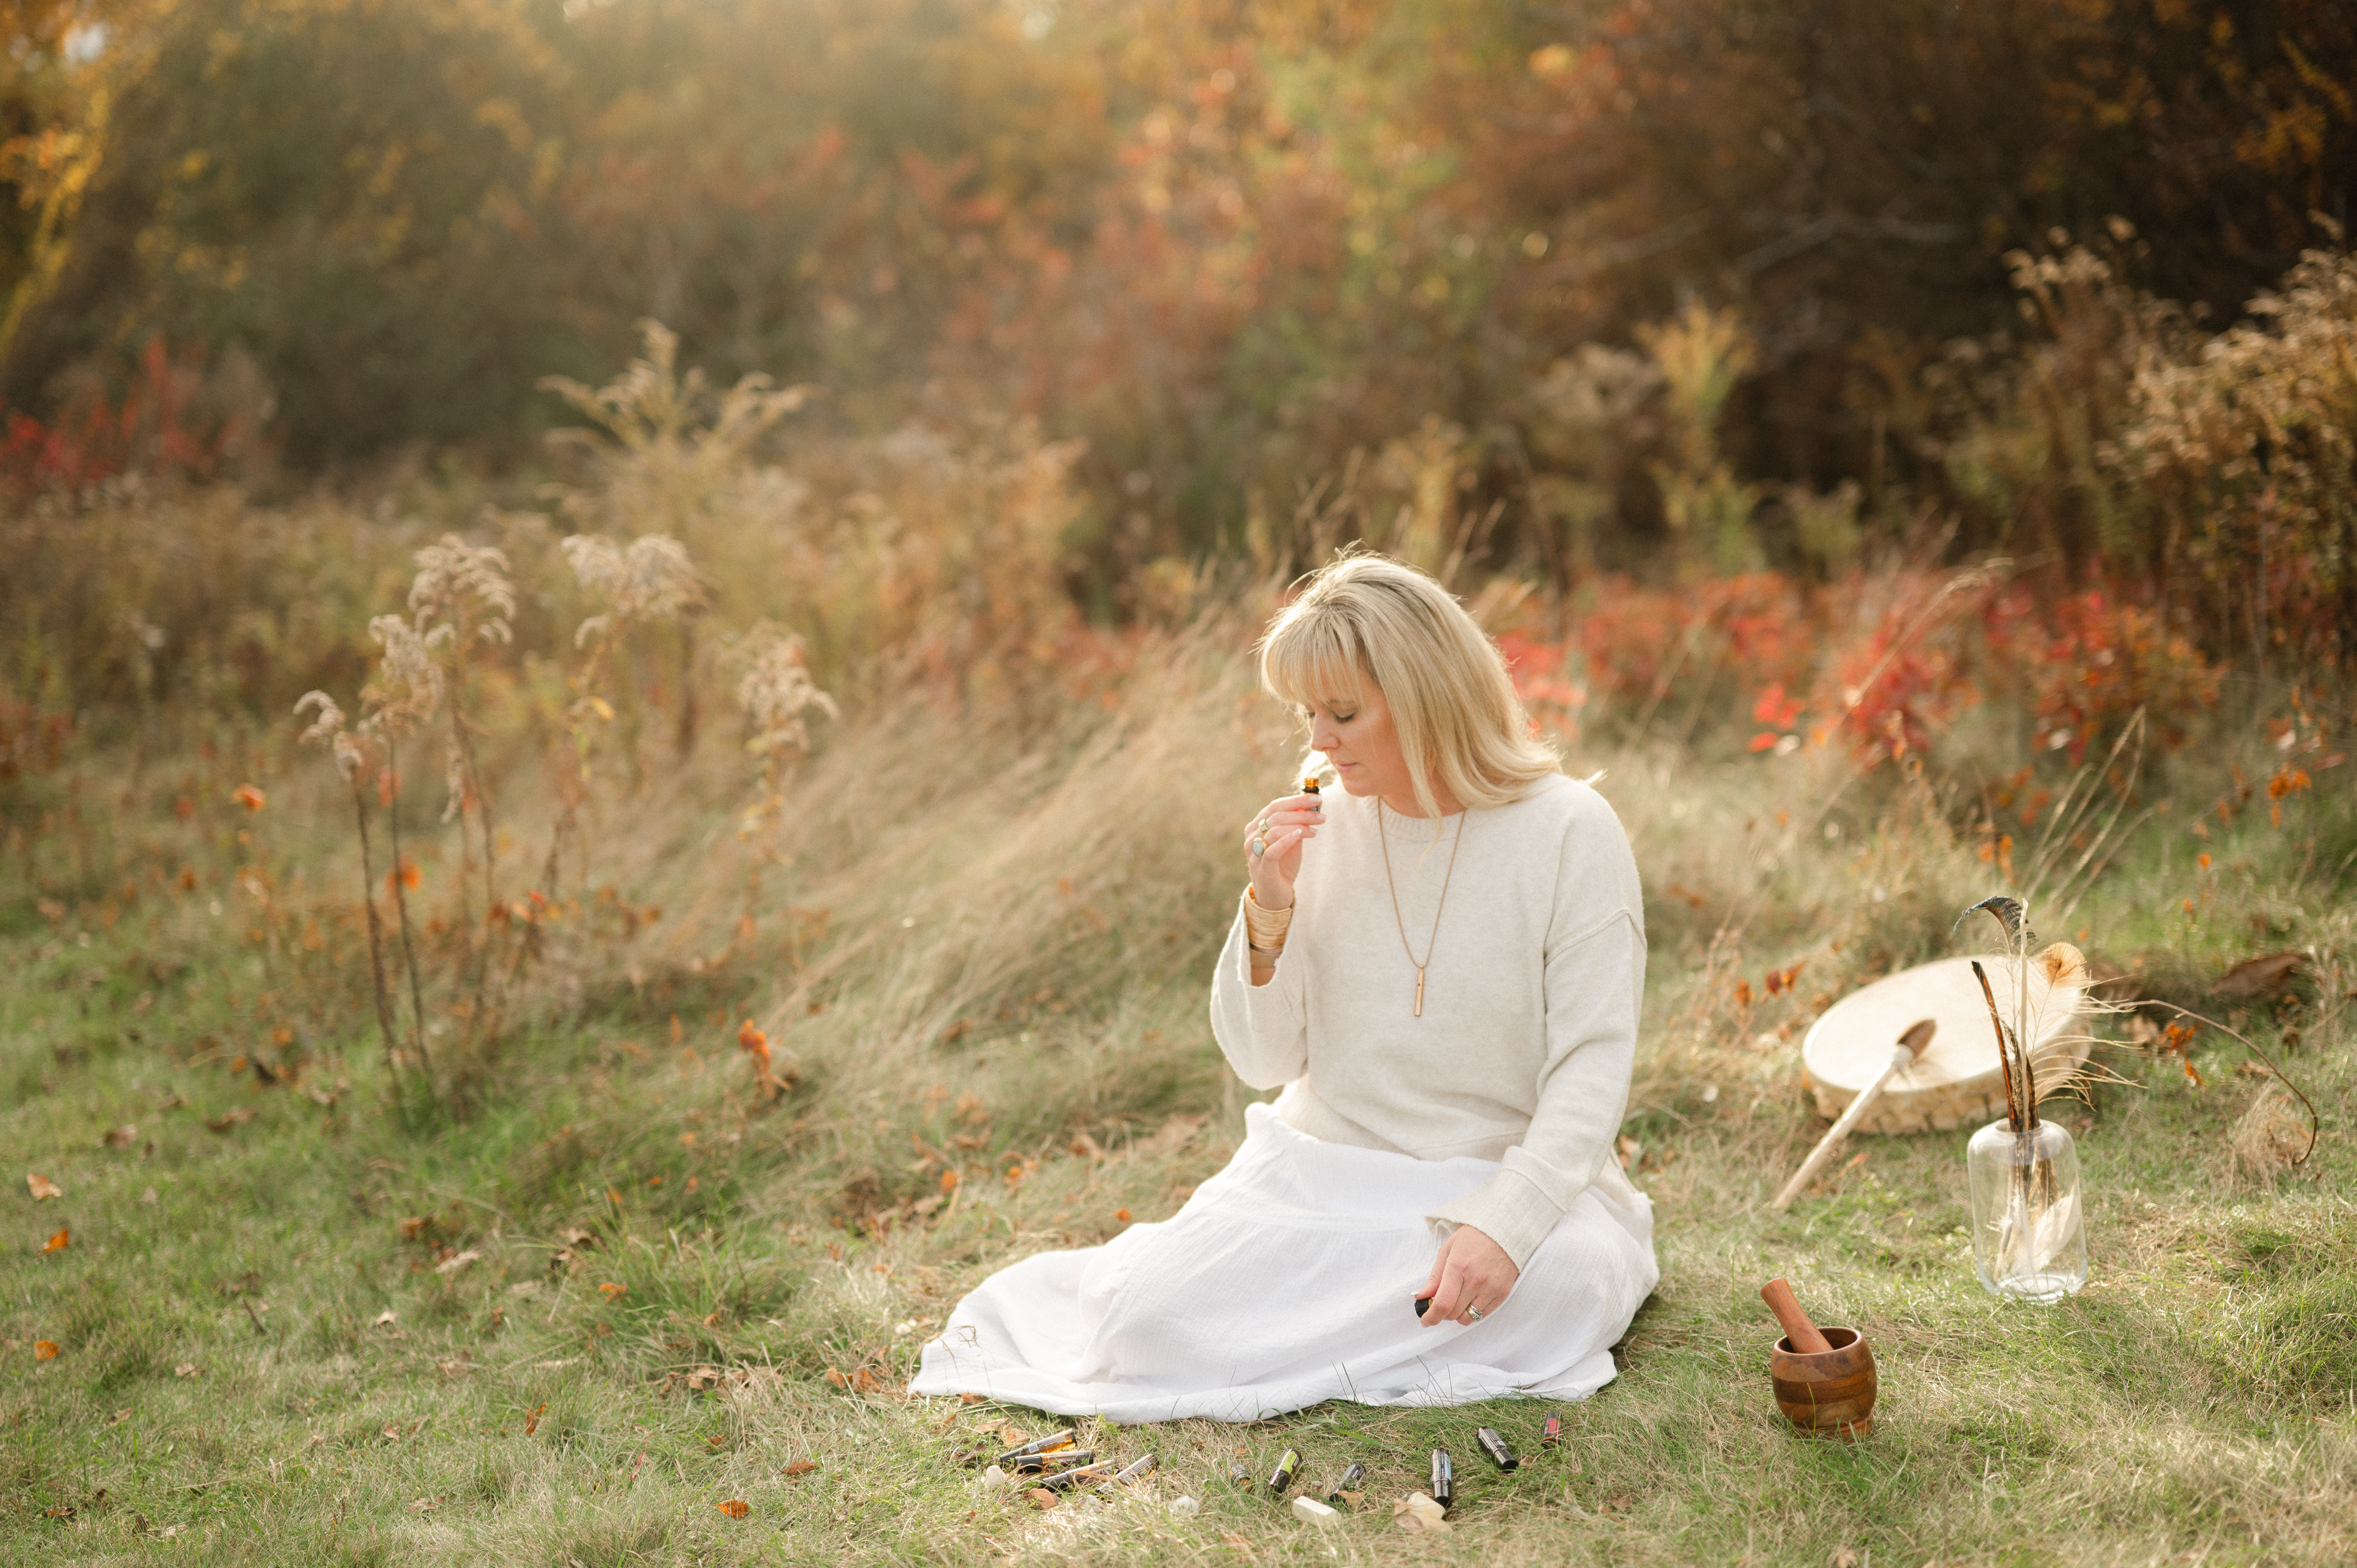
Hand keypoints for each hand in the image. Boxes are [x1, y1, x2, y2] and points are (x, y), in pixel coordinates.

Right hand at [1243, 790, 1323, 908]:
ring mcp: (1254, 852)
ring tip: (1317, 828)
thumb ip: (1299, 823)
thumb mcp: (1292, 841)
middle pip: (1276, 815)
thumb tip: (1316, 804)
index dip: (1296, 800)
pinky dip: (1287, 839)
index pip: (1275, 806)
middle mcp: (1251, 836)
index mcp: (1256, 826)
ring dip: (1299, 825)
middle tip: (1321, 814)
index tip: (1317, 797)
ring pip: (1274, 829)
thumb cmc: (1283, 865)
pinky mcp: (1262, 867)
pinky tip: (1301, 834)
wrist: (1274, 896)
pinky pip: (1273, 850)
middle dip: (1301, 811)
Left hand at [1418, 1225, 1517, 1326]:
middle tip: (1442, 1303)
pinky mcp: (1502, 1293)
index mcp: (1458, 1267)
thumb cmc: (1472, 1239)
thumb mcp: (1447, 1251)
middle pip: (1453, 1313)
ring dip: (1458, 1314)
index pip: (1443, 1303)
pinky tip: (1471, 1299)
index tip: (1425, 1321)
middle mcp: (1475, 1280)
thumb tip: (1421, 1296)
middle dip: (1443, 1313)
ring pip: (1468, 1318)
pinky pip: (1483, 1315)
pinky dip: (1473, 1312)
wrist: (1503, 1231)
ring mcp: (1491, 1288)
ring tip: (1457, 1300)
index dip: (1431, 1317)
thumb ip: (1434, 1277)